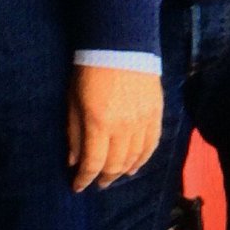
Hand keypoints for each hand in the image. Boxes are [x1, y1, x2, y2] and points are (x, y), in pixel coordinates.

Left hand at [67, 65, 162, 191]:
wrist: (120, 43)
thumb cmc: (89, 69)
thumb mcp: (73, 98)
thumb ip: (74, 132)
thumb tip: (74, 160)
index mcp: (98, 123)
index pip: (92, 163)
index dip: (84, 179)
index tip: (77, 186)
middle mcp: (123, 127)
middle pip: (115, 165)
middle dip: (104, 177)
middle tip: (97, 183)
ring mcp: (142, 121)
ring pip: (135, 159)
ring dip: (123, 171)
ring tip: (114, 176)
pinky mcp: (156, 114)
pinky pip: (151, 145)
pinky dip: (143, 159)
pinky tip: (135, 166)